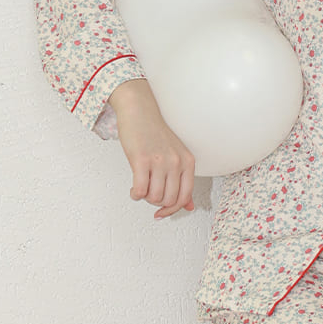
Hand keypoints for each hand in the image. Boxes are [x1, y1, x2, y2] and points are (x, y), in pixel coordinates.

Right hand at [113, 74, 195, 216]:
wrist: (139, 111)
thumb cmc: (155, 133)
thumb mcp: (175, 156)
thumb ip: (183, 181)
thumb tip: (188, 206)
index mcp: (187, 162)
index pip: (185, 196)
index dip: (172, 209)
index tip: (162, 212)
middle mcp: (176, 162)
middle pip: (169, 200)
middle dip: (156, 203)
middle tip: (149, 194)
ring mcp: (159, 161)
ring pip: (154, 197)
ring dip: (145, 198)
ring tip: (141, 188)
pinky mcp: (141, 160)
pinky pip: (140, 190)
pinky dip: (135, 194)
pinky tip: (134, 188)